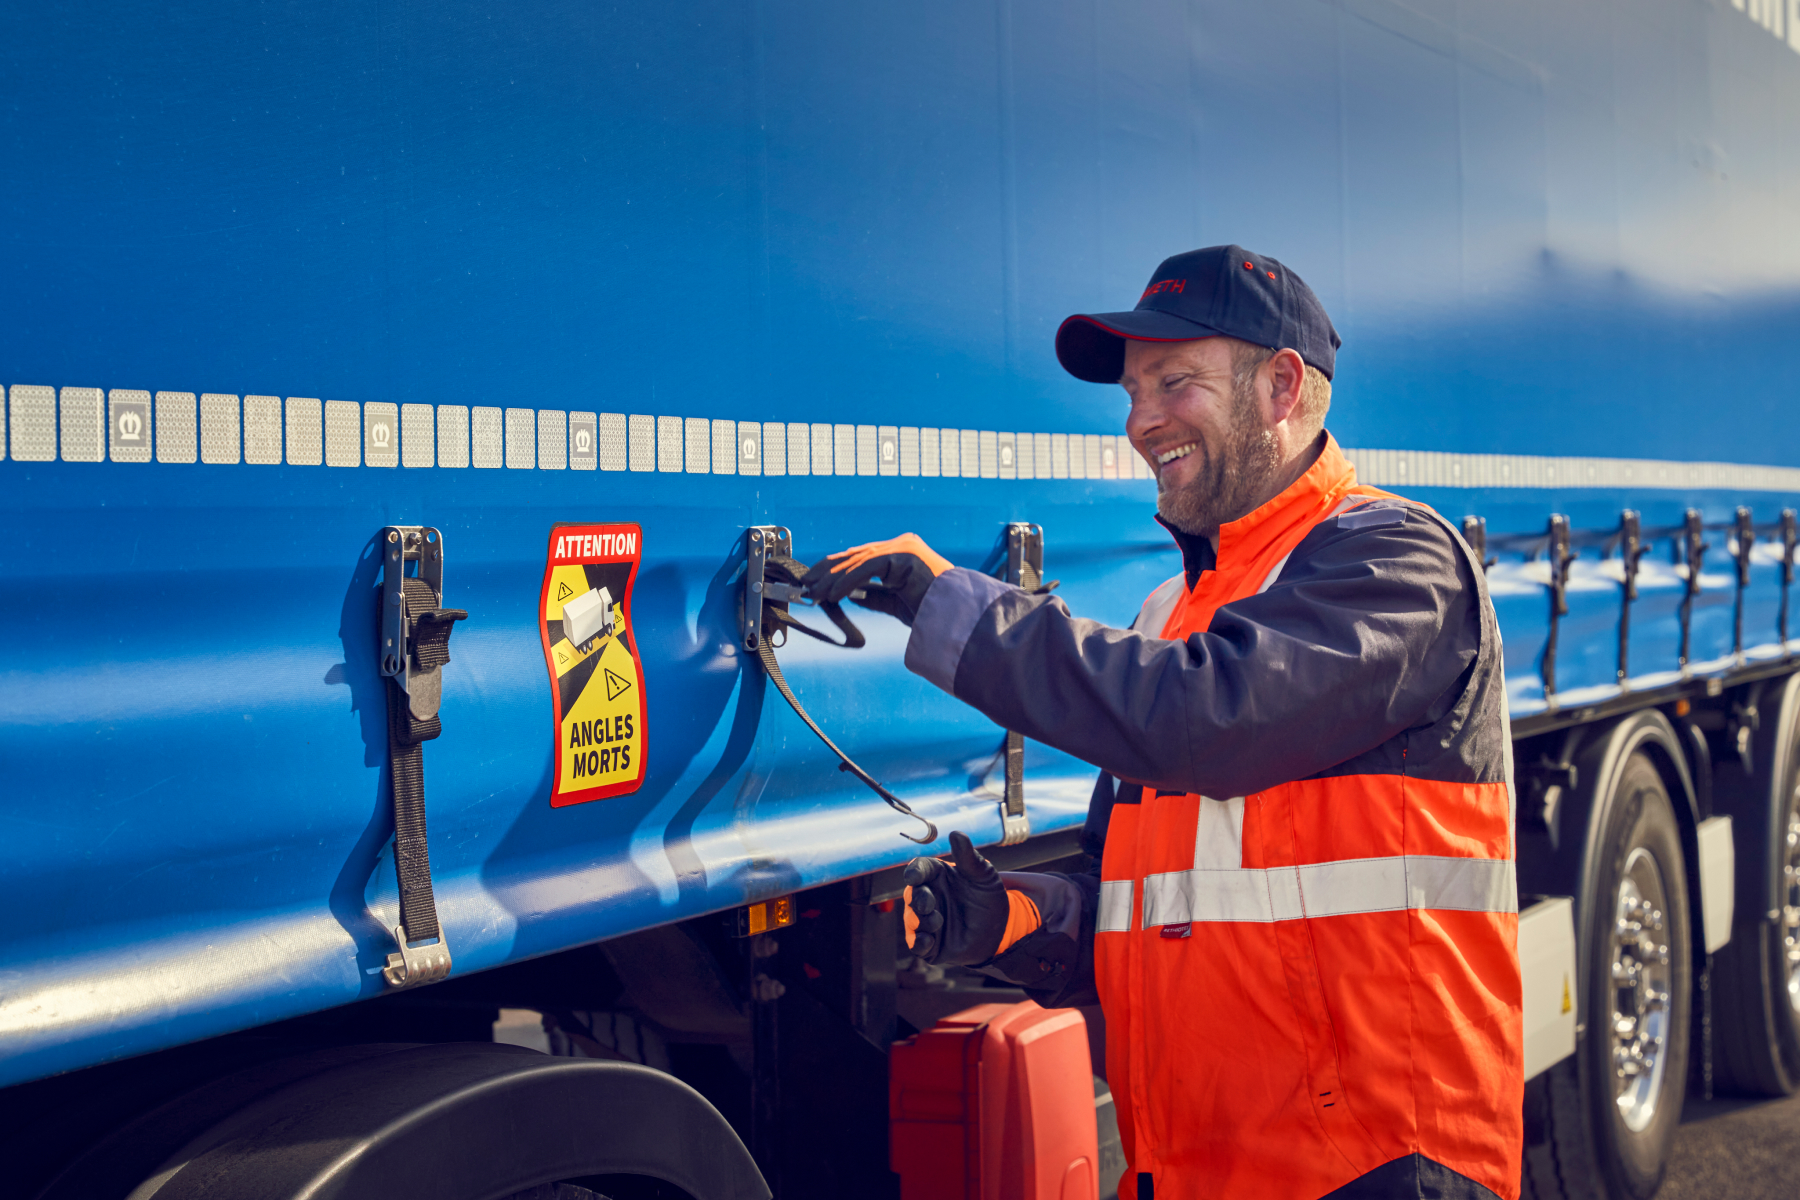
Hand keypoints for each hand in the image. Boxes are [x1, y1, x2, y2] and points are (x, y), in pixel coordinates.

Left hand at [802, 533, 951, 625]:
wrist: (959, 618)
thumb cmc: (934, 613)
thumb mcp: (896, 603)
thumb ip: (876, 596)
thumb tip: (851, 595)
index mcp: (902, 553)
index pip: (861, 557)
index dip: (836, 569)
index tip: (815, 583)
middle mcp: (903, 545)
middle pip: (856, 554)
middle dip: (828, 571)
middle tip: (806, 586)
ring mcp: (904, 548)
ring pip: (859, 560)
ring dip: (833, 578)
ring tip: (815, 593)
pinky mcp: (904, 556)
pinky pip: (868, 567)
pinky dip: (847, 581)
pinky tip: (833, 595)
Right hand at [902, 831, 1009, 964]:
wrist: (1000, 930)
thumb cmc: (988, 897)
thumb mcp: (983, 875)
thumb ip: (968, 857)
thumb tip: (956, 834)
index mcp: (937, 876)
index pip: (918, 869)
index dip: (914, 872)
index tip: (914, 877)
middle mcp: (928, 896)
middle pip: (910, 894)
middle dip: (916, 898)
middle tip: (929, 903)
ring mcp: (926, 920)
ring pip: (911, 919)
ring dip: (919, 920)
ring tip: (937, 921)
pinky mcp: (930, 944)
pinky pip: (916, 944)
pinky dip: (919, 943)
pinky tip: (928, 941)